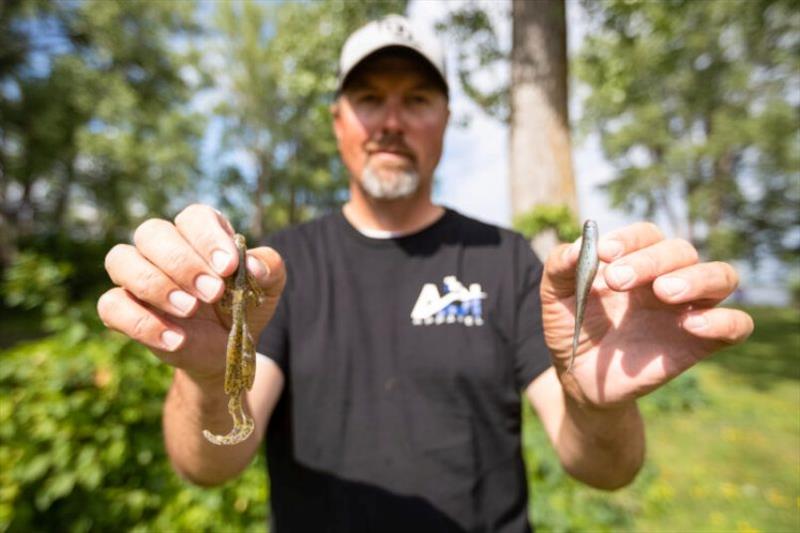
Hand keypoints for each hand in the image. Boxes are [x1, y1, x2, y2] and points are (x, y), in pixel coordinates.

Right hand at [96, 204, 285, 382]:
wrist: (227, 350)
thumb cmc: (243, 307)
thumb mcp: (268, 288)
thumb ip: (270, 268)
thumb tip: (253, 265)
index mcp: (199, 234)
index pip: (194, 217)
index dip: (208, 237)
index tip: (229, 267)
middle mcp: (163, 247)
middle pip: (152, 233)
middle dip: (182, 263)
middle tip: (213, 293)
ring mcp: (137, 276)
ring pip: (120, 260)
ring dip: (155, 284)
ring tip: (189, 310)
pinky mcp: (122, 309)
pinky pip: (111, 305)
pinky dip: (141, 322)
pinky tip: (176, 339)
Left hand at [540, 222, 752, 407]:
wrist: (580, 378)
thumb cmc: (572, 329)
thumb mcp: (555, 297)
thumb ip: (560, 266)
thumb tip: (576, 246)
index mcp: (635, 261)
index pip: (647, 234)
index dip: (630, 239)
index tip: (604, 254)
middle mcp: (667, 278)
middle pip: (682, 250)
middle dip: (651, 260)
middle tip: (617, 280)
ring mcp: (688, 309)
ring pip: (722, 276)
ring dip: (696, 278)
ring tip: (663, 292)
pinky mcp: (702, 342)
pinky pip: (737, 325)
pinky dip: (724, 320)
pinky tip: (691, 325)